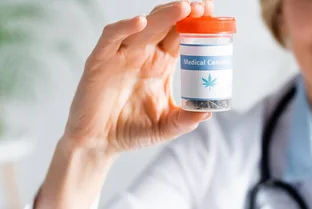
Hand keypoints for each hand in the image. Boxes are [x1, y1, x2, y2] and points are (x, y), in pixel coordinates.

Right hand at [62, 0, 214, 153]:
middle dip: (184, 12)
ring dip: (164, 15)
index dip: (196, 23)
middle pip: (166, 24)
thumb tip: (208, 111)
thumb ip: (185, 120)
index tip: (213, 13)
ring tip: (184, 7)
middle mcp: (143, 54)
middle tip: (202, 6)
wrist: (99, 144)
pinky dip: (125, 27)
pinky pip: (112, 37)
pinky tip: (141, 22)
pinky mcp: (100, 61)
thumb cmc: (131, 131)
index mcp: (161, 64)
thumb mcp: (166, 127)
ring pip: (144, 26)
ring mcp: (122, 55)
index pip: (181, 36)